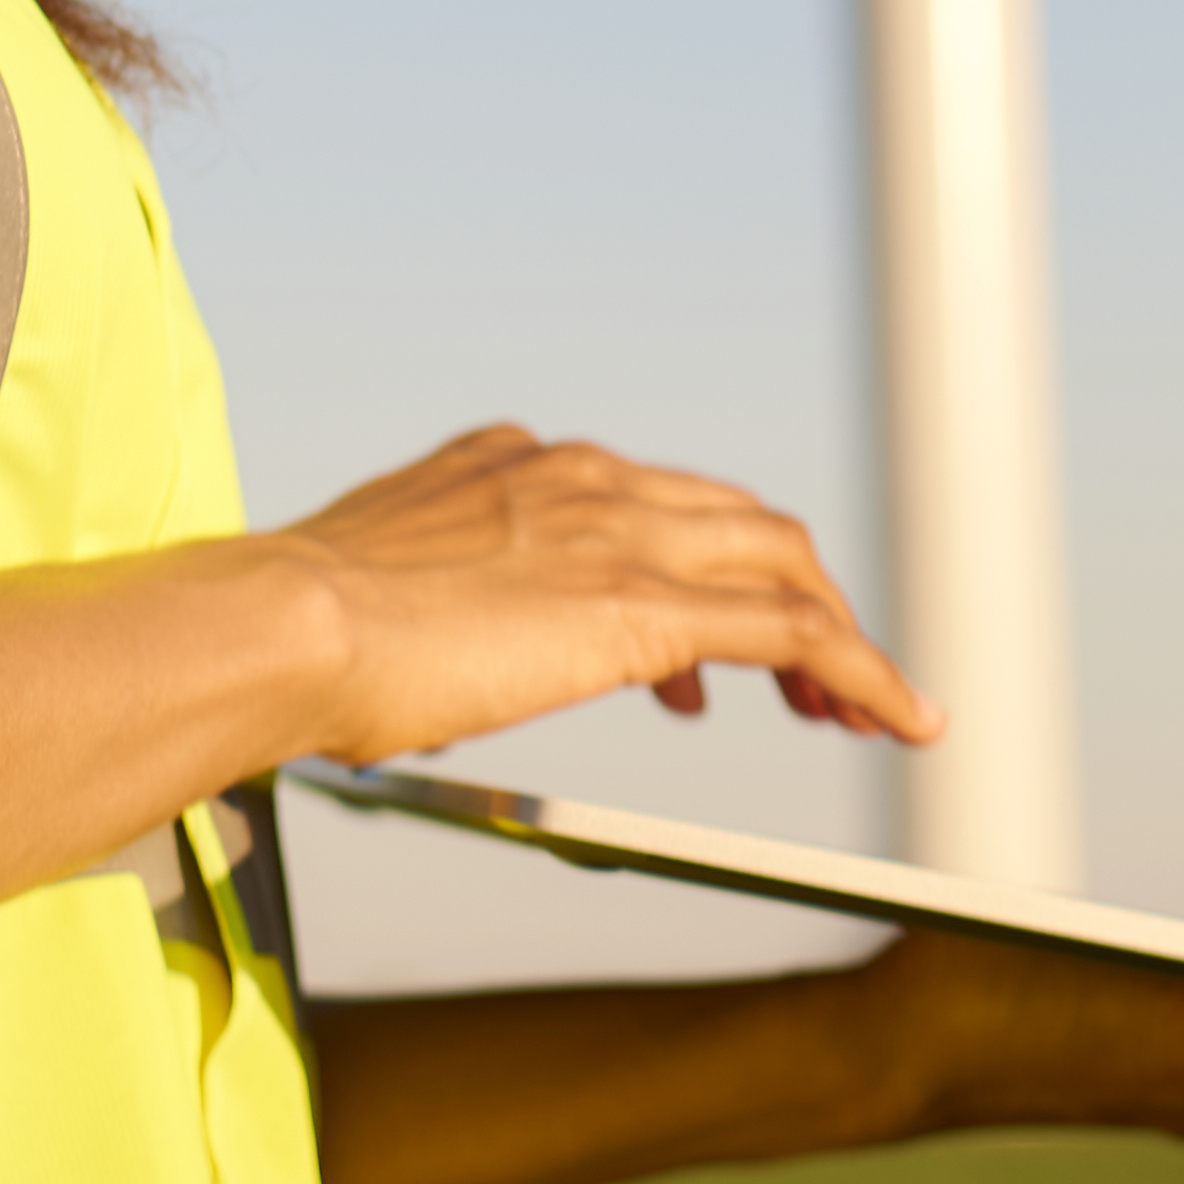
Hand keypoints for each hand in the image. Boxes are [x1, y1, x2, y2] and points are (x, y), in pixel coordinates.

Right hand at [276, 425, 942, 765]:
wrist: (289, 623)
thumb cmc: (300, 631)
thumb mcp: (374, 591)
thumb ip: (422, 607)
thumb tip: (420, 675)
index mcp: (518, 464)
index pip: (652, 502)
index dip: (701, 569)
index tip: (703, 655)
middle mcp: (584, 478)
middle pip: (739, 524)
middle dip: (794, 599)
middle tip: (813, 688)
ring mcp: (621, 532)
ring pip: (783, 565)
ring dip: (837, 640)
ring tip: (862, 715)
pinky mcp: (647, 605)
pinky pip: (795, 633)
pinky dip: (862, 672)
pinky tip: (895, 719)